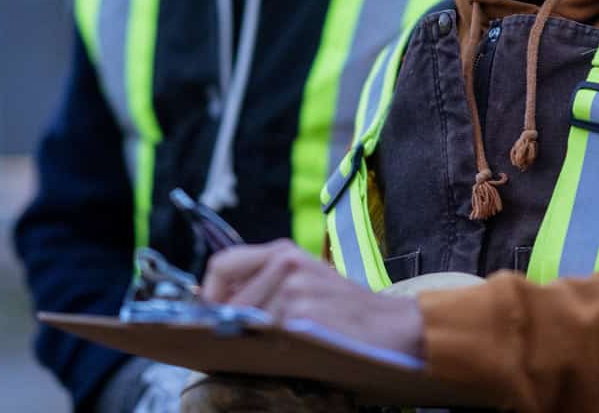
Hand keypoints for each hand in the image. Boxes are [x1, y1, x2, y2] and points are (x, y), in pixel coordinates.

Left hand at [200, 239, 425, 359]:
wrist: (389, 326)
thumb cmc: (345, 309)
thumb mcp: (305, 281)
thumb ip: (265, 283)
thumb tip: (215, 303)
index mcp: (283, 251)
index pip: (222, 263)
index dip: (209, 292)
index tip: (210, 312)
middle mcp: (285, 262)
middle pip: (229, 299)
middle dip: (232, 323)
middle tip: (250, 338)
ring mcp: (293, 288)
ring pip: (245, 321)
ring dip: (256, 338)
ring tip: (284, 341)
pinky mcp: (301, 314)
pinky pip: (267, 337)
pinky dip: (274, 348)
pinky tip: (296, 347)